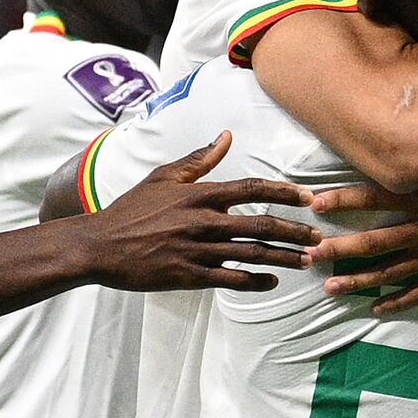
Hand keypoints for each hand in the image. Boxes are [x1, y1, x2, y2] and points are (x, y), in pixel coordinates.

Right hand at [69, 133, 311, 292]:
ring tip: (306, 260)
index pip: (251, 188)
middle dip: (294, 231)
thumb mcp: (162, 178)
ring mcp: (197, 250)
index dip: (283, 192)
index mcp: (198, 194)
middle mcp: (202, 221)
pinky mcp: (189, 276)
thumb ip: (198, 160)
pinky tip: (272, 280)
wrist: (98, 246)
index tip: (307, 198)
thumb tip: (226, 137)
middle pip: (260, 224)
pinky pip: (232, 280)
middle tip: (318, 236)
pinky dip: (256, 281)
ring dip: (284, 257)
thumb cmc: (130, 210)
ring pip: (251, 253)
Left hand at [317, 172, 417, 312]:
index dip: (344, 201)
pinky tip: (375, 308)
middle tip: (311, 255)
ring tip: (330, 287)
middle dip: (340, 249)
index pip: (377, 197)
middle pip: (376, 241)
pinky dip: (397, 301)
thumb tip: (401, 143)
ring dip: (359, 281)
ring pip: (392, 272)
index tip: (315, 204)